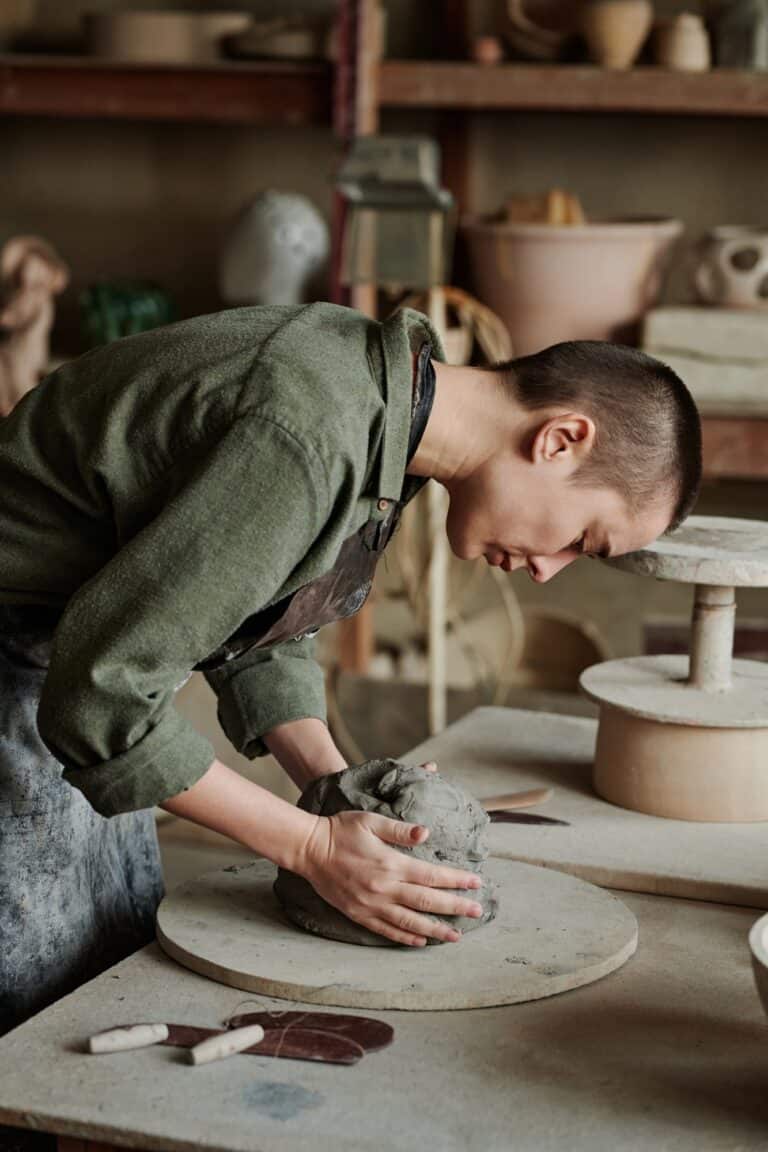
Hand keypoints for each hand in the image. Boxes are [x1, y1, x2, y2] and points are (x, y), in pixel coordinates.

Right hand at [298, 810, 483, 946]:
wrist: (309, 850)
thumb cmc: (341, 830)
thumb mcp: (371, 821)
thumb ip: (400, 829)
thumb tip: (426, 833)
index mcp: (390, 864)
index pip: (432, 876)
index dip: (456, 881)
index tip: (476, 883)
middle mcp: (384, 889)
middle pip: (427, 902)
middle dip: (455, 907)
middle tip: (478, 910)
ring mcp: (371, 905)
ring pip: (410, 923)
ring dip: (436, 930)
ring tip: (456, 935)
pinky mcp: (359, 914)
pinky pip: (387, 930)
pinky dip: (406, 938)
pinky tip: (421, 941)